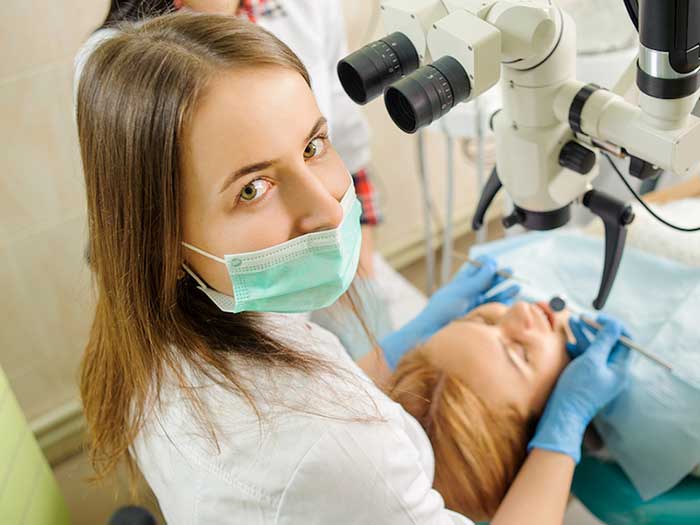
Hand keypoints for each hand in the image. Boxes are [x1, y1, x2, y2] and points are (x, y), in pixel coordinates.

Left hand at [419, 255, 519, 329]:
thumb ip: (478, 279)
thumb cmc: (444, 308)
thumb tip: (492, 263)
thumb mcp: (461, 291)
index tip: (493, 261)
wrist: (435, 332)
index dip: (486, 263)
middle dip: (500, 276)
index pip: (476, 267)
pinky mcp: (480, 316)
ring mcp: (476, 304)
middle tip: (510, 271)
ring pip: (493, 294)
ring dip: (505, 289)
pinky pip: (494, 307)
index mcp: (462, 281)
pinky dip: (504, 302)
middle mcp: (470, 291)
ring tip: (516, 286)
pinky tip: (511, 299)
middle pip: (488, 280)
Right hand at [529, 315, 630, 462]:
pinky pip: (585, 358)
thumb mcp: (592, 360)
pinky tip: (568, 342)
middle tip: (582, 317)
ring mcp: (599, 374)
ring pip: (594, 348)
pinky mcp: (586, 377)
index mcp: (620, 368)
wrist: (563, 412)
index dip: (613, 326)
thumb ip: (604, 341)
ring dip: (583, 335)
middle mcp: (612, 370)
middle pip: (607, 343)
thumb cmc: (579, 388)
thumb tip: (615, 325)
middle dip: (594, 328)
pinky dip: (577, 348)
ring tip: (571, 321)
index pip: (625, 340)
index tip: (599, 318)